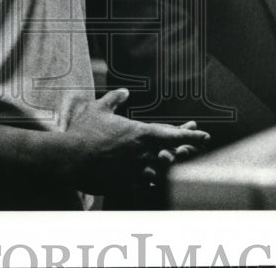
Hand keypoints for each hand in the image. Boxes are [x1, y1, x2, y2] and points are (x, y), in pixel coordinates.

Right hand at [56, 88, 209, 194]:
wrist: (71, 159)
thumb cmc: (84, 132)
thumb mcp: (98, 109)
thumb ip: (113, 99)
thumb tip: (124, 91)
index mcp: (140, 134)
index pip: (172, 134)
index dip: (190, 134)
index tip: (204, 134)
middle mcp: (143, 153)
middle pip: (173, 153)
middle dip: (187, 149)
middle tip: (197, 146)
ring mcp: (136, 170)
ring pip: (164, 170)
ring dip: (173, 165)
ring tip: (179, 159)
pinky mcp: (128, 184)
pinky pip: (149, 183)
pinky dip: (156, 179)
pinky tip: (159, 178)